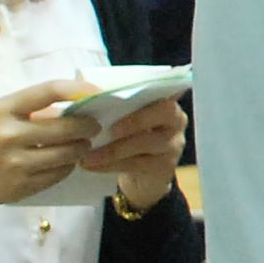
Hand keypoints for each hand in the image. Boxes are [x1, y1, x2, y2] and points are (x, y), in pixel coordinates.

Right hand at [0, 79, 101, 207]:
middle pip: (66, 128)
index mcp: (2, 109)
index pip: (50, 91)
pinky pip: (57, 174)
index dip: (79, 90)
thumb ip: (30, 110)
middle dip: (87, 126)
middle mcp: (9, 135)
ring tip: (82, 144)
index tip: (96, 94)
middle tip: (94, 125)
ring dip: (81, 148)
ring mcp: (15, 163)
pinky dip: (67, 167)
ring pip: (66, 154)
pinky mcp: (20, 186)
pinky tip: (66, 162)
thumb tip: (74, 108)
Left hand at [82, 95, 189, 213]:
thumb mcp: (127, 117)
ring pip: (145, 143)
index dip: (146, 89)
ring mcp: (173, 144)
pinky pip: (136, 164)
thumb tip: (88, 90)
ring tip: (86, 155)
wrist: (144, 173)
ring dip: (113, 149)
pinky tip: (91, 165)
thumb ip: (118, 102)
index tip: (117, 96)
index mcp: (166, 100)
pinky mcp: (165, 166)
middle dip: (133, 120)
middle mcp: (176, 120)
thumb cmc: (130, 135)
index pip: (162, 89)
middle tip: (104, 129)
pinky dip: (110, 165)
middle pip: (162, 112)